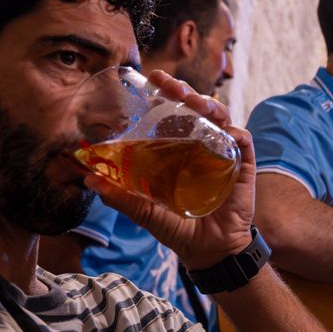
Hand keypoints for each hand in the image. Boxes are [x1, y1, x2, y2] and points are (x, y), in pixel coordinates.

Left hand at [86, 71, 254, 269]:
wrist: (209, 252)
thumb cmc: (179, 230)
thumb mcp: (146, 212)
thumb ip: (122, 197)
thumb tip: (89, 179)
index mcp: (178, 152)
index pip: (172, 116)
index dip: (165, 95)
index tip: (152, 79)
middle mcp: (201, 148)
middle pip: (196, 110)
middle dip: (184, 91)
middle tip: (168, 84)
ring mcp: (222, 155)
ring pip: (220, 118)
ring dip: (208, 105)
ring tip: (195, 101)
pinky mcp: (242, 167)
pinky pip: (243, 141)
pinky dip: (236, 132)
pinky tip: (227, 131)